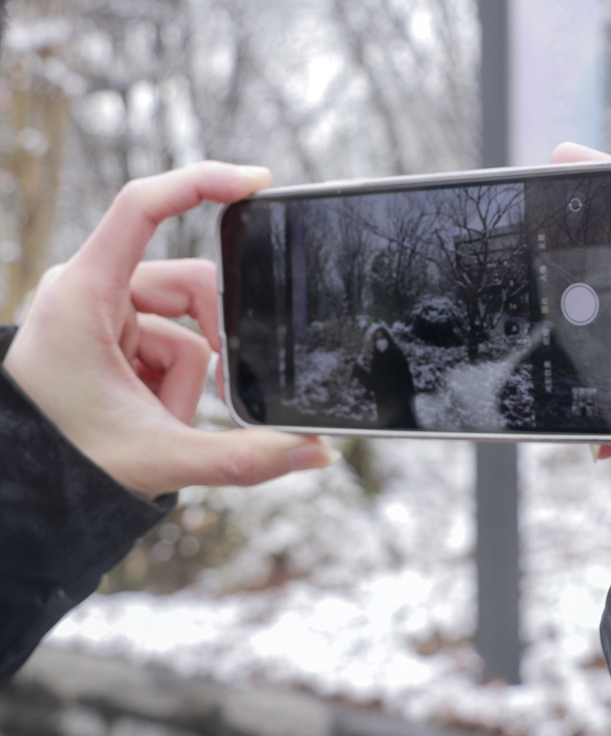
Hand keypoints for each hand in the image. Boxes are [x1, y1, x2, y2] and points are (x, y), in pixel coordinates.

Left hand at [2, 162, 337, 499]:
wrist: (24, 488)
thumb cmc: (65, 462)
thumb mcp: (162, 458)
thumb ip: (246, 458)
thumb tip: (318, 452)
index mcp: (84, 295)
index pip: (143, 207)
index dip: (202, 182)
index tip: (258, 182)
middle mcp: (89, 290)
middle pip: (189, 285)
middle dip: (209, 348)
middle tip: (198, 402)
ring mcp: (100, 310)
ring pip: (185, 321)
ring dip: (189, 375)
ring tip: (161, 417)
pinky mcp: (110, 331)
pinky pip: (169, 339)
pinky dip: (176, 379)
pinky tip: (154, 411)